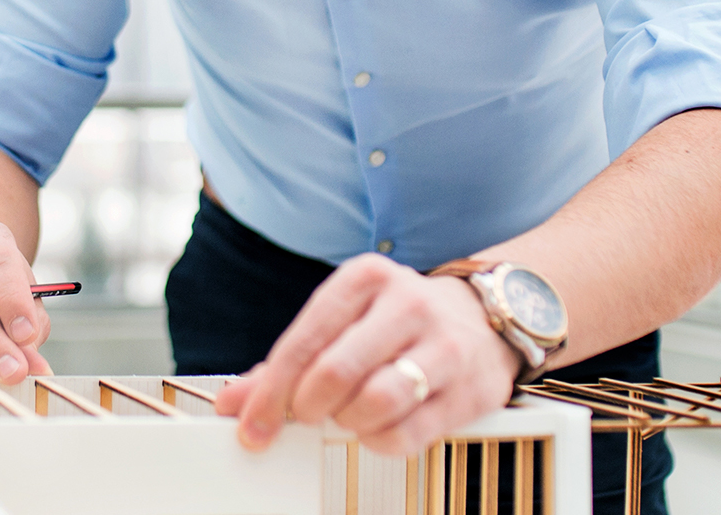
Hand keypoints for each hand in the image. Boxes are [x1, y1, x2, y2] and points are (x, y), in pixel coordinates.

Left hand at [212, 254, 519, 455]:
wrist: (485, 318)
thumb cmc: (399, 322)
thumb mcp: (343, 322)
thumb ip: (288, 362)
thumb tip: (235, 402)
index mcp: (365, 279)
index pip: (303, 341)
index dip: (270, 392)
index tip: (251, 424)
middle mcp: (407, 304)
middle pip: (335, 372)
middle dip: (308, 408)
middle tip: (307, 416)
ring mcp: (444, 346)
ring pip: (376, 402)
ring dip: (348, 423)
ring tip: (348, 415)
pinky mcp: (470, 389)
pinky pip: (409, 434)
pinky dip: (380, 441)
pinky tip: (379, 427)